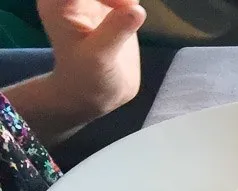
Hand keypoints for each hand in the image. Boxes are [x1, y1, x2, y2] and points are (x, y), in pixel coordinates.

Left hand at [38, 0, 145, 121]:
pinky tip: (135, 12)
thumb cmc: (88, 78)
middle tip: (132, 7)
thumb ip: (115, 32)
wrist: (96, 91)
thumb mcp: (99, 58)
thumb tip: (137, 10)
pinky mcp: (112, 3)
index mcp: (58, 2)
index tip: (128, 5)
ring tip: (133, 12)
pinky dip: (132, 1)